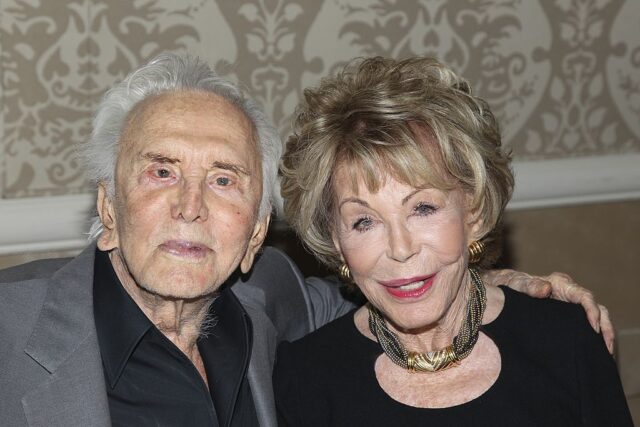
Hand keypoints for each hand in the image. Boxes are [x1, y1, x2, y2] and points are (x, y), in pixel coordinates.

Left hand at [483, 269, 614, 353]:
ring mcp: (569, 304)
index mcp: (560, 283)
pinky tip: (592, 351)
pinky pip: (585, 324)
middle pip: (596, 307)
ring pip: (596, 316)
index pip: (585, 296)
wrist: (502, 290)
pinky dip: (592, 336)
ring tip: (605, 353)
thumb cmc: (510, 286)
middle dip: (605, 327)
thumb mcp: (517, 285)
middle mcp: (569, 292)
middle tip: (606, 347)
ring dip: (603, 333)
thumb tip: (546, 289)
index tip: (594, 328)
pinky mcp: (567, 315)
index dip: (592, 311)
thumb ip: (529, 286)